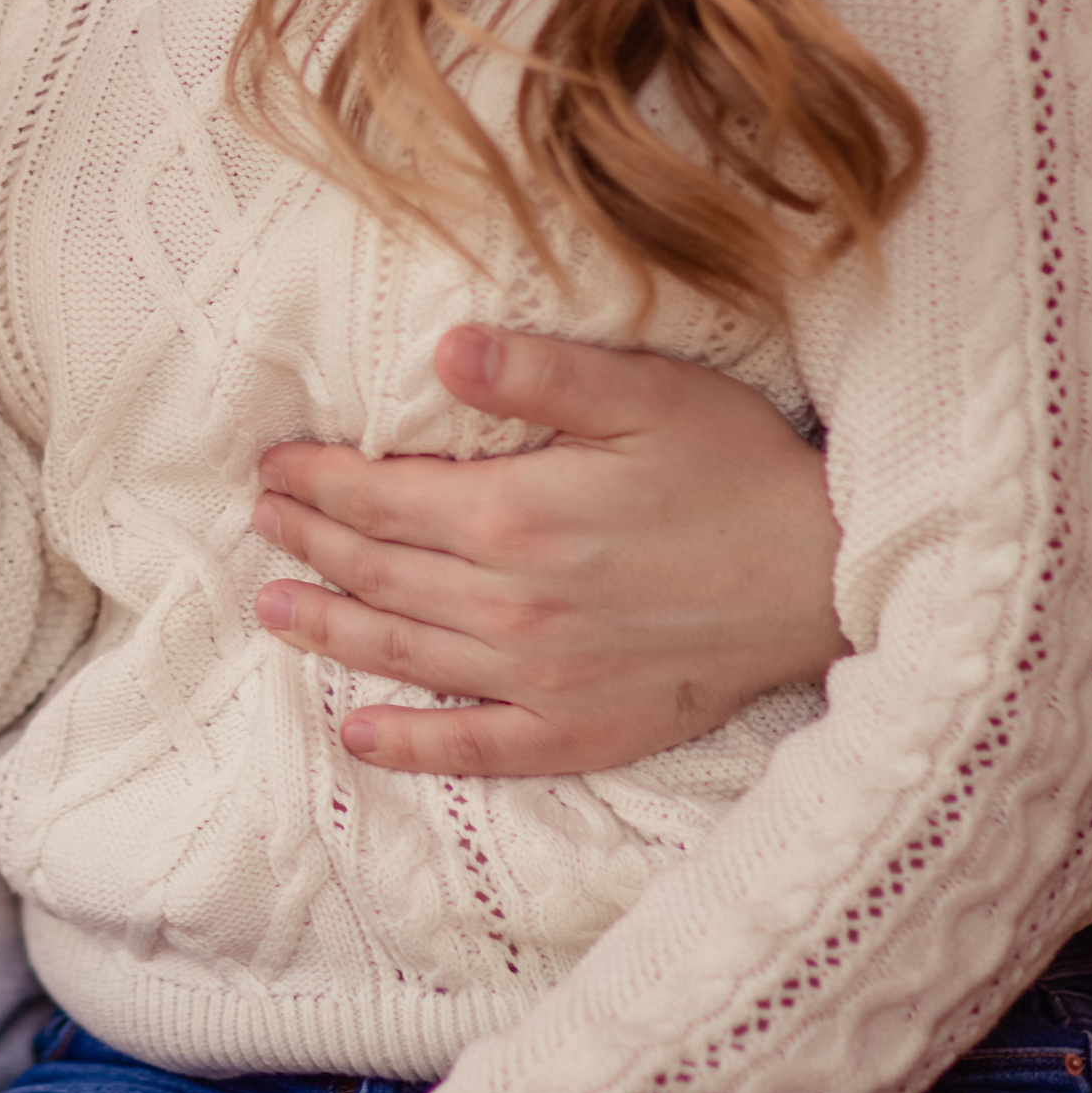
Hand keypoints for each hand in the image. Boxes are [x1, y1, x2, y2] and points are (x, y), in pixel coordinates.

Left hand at [254, 327, 842, 776]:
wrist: (828, 577)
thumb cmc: (738, 469)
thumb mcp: (645, 394)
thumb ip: (537, 373)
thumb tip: (440, 346)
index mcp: (515, 518)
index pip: (380, 498)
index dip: (319, 479)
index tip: (274, 465)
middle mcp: (511, 607)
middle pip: (379, 573)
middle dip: (310, 544)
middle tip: (263, 524)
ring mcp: (540, 680)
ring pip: (404, 652)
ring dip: (328, 629)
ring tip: (272, 611)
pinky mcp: (578, 732)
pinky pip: (471, 746)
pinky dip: (406, 741)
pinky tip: (356, 734)